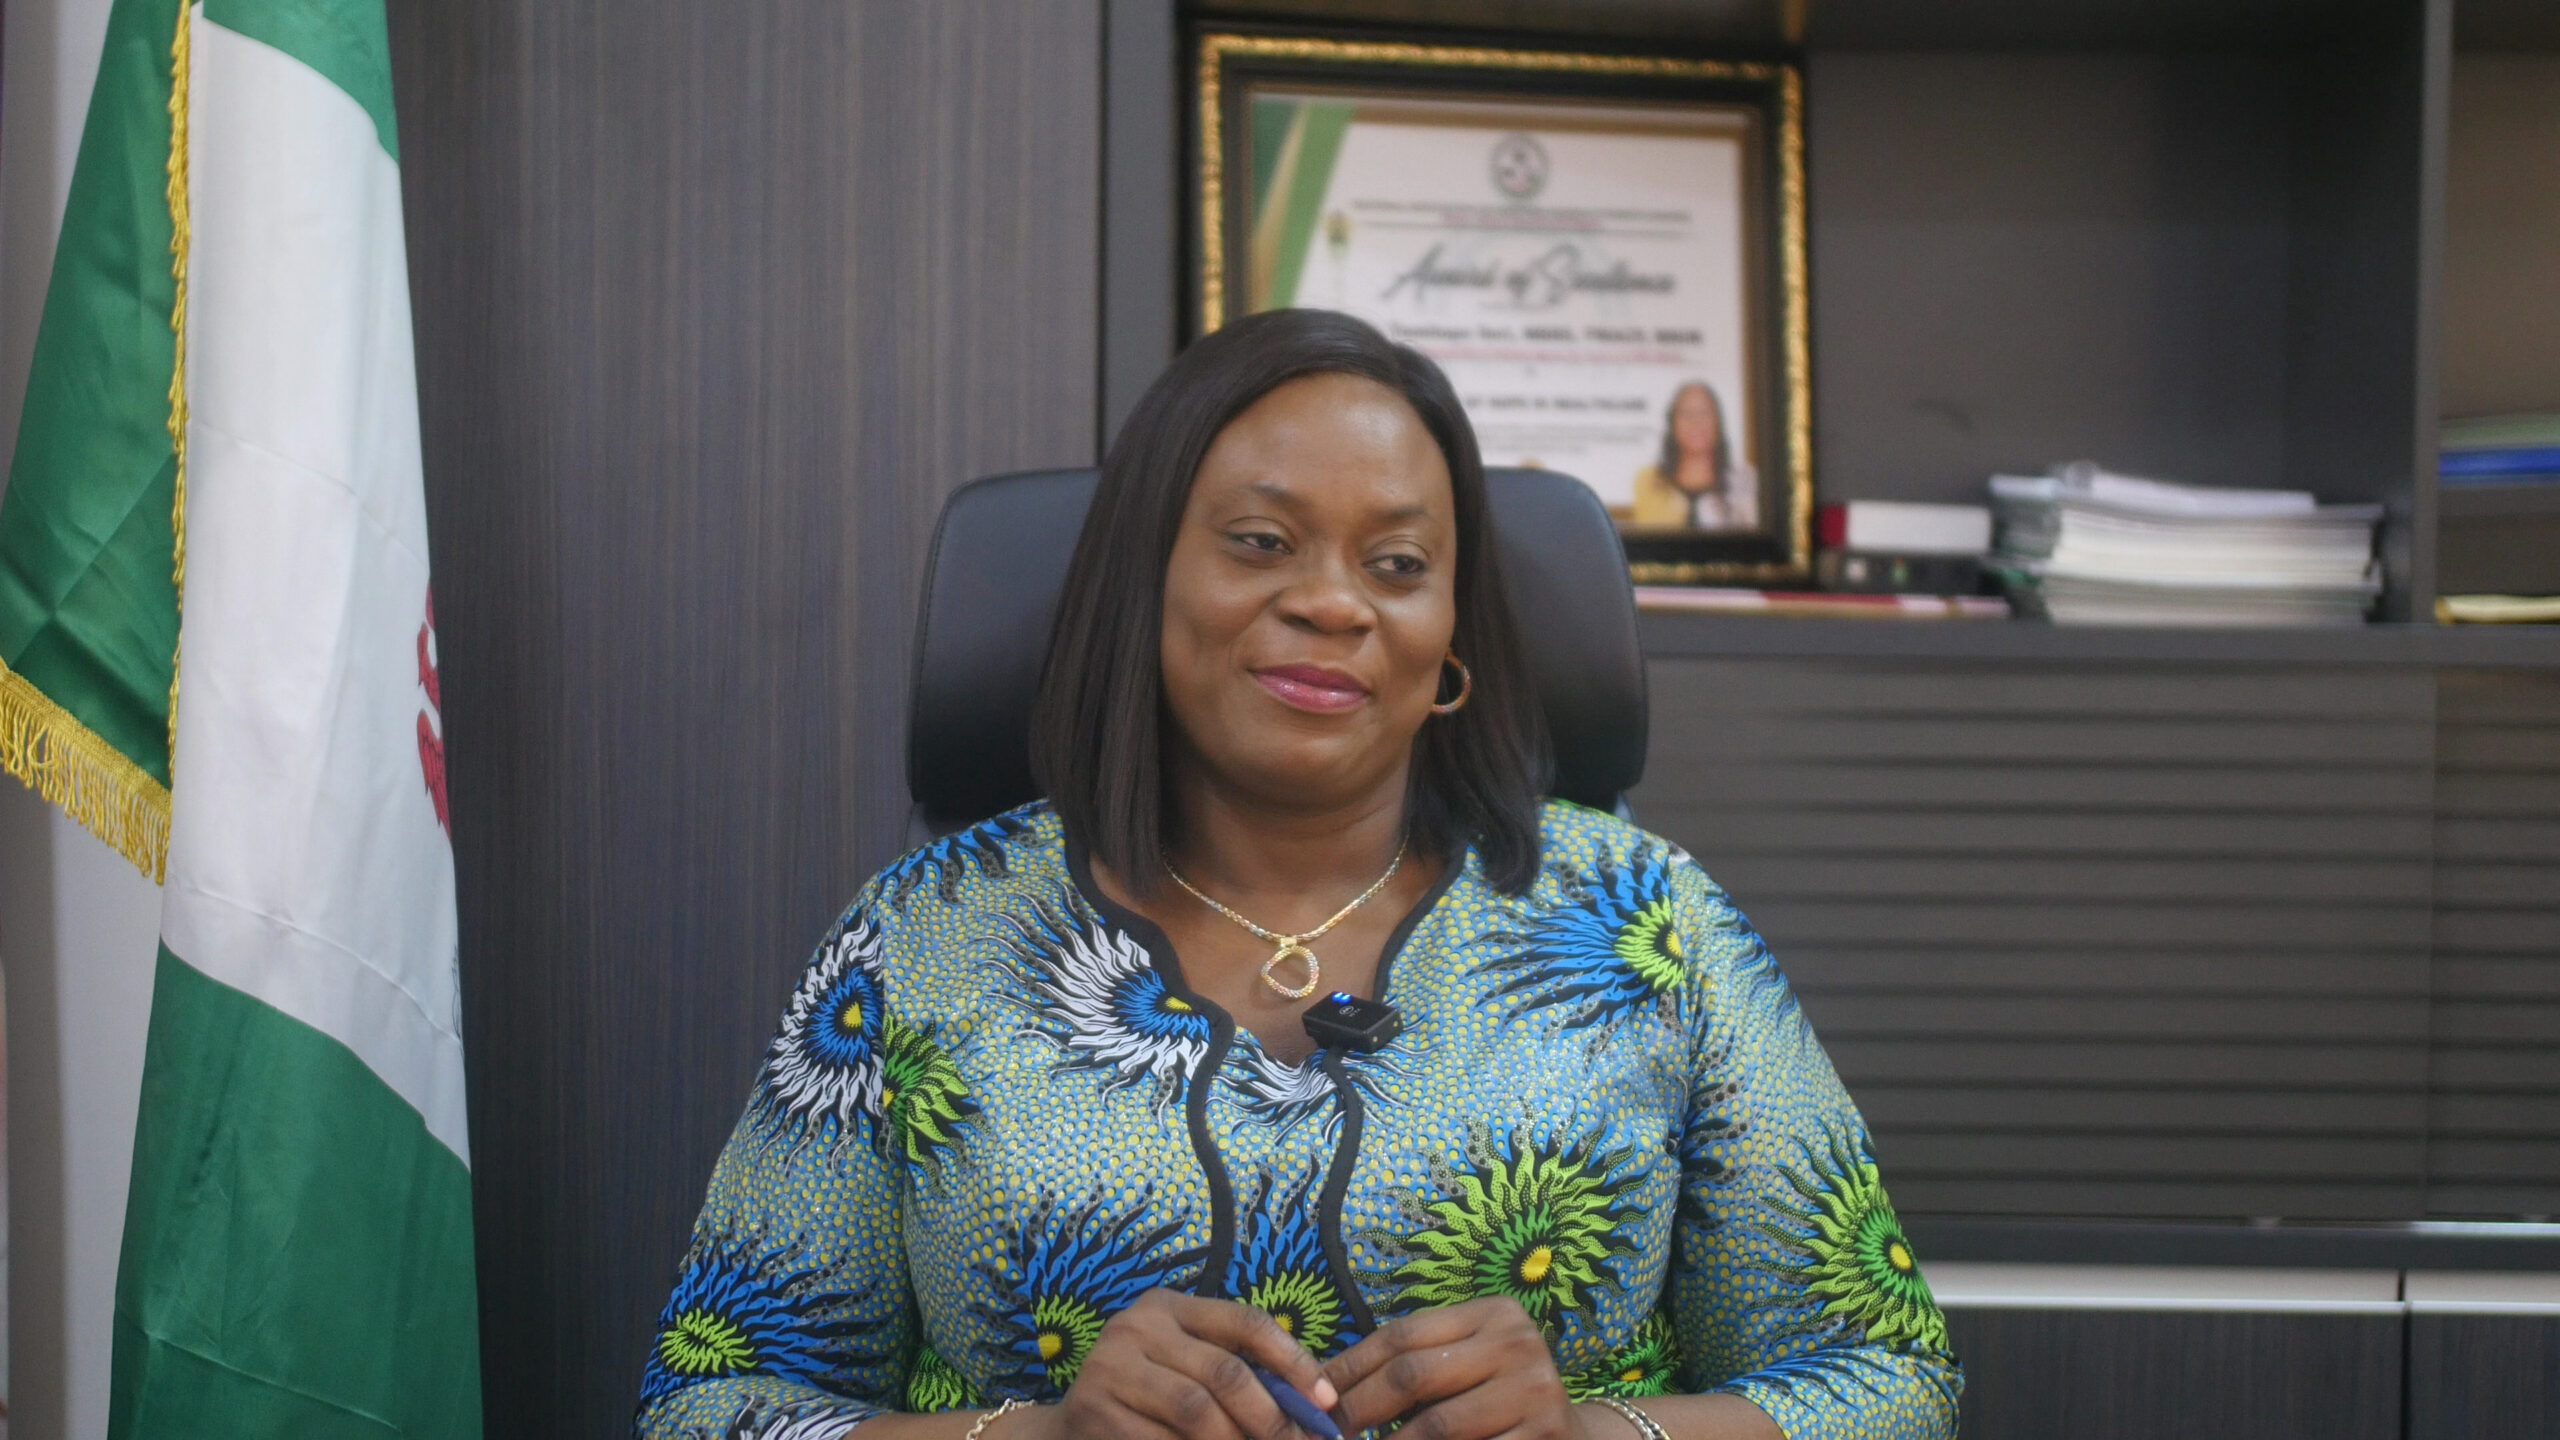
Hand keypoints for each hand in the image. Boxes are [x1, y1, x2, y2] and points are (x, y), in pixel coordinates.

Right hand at [1040, 1288, 1337, 1439]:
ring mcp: (1110, 1367)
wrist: (1067, 1432)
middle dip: (1273, 1418)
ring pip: (1198, 1412)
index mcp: (1168, 1306)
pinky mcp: (1095, 1411)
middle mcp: (1137, 1326)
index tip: (1327, 1400)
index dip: (1294, 1361)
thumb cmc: (1145, 1400)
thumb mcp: (1184, 1367)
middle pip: (1225, 1372)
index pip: (1245, 1321)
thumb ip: (1235, 1373)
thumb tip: (1314, 1403)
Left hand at [1322, 1296, 1593, 1439]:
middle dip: (1359, 1408)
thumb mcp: (1468, 1364)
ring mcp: (1536, 1391)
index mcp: (1493, 1314)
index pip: (1403, 1335)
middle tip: (1327, 1433)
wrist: (1573, 1439)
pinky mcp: (1545, 1436)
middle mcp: (1518, 1343)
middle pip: (1414, 1373)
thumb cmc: (1499, 1400)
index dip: (1351, 1366)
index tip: (1315, 1395)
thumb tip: (1328, 1384)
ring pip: (1436, 1425)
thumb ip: (1417, 1364)